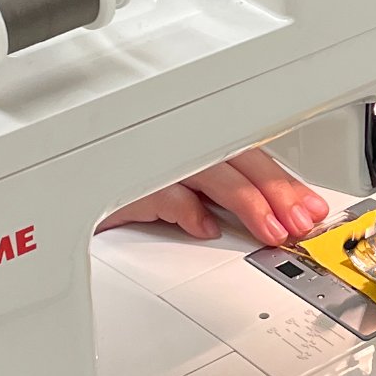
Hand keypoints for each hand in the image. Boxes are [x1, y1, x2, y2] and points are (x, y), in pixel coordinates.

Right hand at [97, 147, 328, 246]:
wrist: (64, 201)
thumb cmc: (118, 192)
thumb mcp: (179, 196)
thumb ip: (217, 200)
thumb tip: (265, 219)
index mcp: (194, 146)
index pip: (250, 157)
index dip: (284, 183)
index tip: (311, 208)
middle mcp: (176, 147)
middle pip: (239, 159)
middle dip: (276, 191)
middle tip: (300, 223)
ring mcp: (152, 162)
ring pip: (211, 170)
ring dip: (246, 200)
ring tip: (269, 230)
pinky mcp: (123, 184)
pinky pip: (162, 191)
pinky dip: (187, 209)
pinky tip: (206, 229)